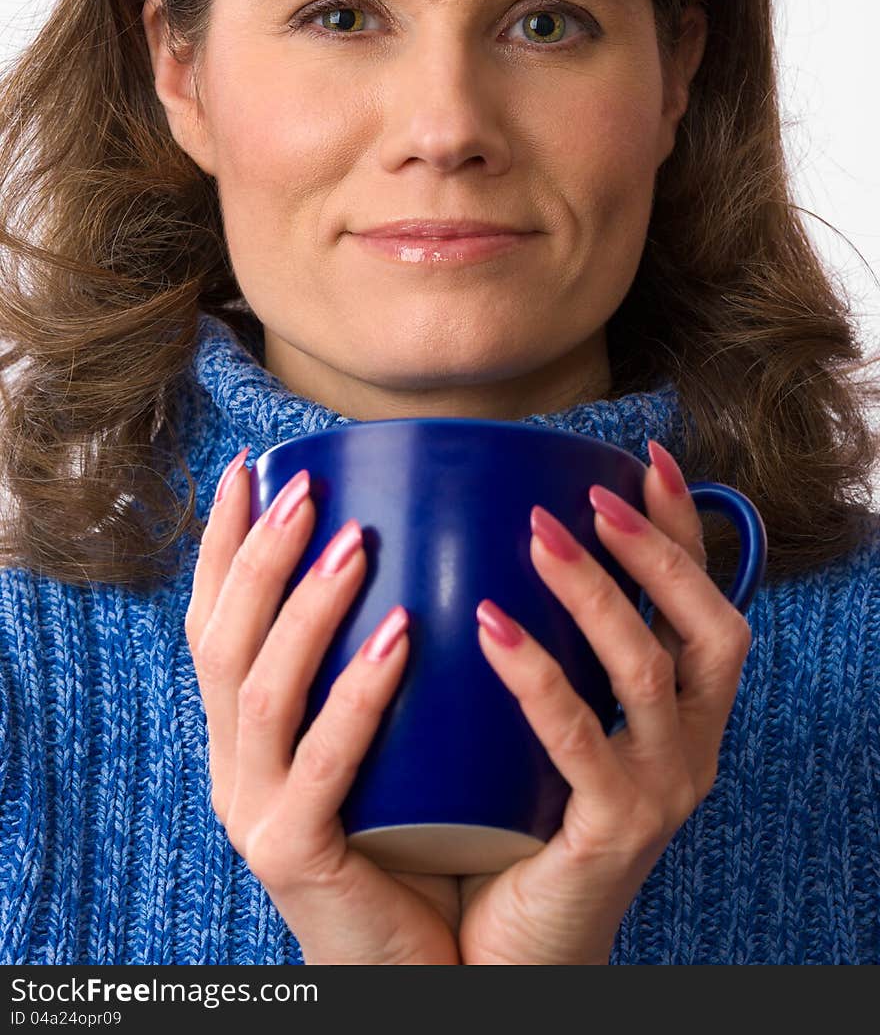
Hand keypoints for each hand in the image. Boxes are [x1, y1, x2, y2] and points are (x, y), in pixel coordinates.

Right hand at [186, 447, 461, 964]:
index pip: (213, 620)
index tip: (248, 467)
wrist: (427, 962)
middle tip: (307, 488)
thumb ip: (380, 661)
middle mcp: (232, 765)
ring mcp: (254, 811)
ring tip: (356, 541)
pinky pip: (322, 764)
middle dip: (258, 556)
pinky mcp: (297, 856)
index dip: (222, 544)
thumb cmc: (420, 834)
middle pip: (223, 642)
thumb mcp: (385, 737)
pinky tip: (402, 634)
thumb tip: (423, 551)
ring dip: (305, 607)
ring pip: (259, 690)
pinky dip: (358, 692)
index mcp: (243, 733)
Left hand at [457, 439, 752, 964]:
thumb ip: (542, 649)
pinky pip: (581, 739)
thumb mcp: (541, 726)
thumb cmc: (513, 821)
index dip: (685, 527)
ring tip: (537, 534)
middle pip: (709, 625)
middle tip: (588, 495)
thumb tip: (480, 544)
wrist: (507, 951)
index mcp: (681, 713)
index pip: (704, 599)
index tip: (646, 458)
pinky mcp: (615, 831)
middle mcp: (691, 745)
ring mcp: (662, 790)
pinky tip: (489, 626)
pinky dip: (537, 675)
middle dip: (656, 548)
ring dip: (597, 592)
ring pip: (650, 670)